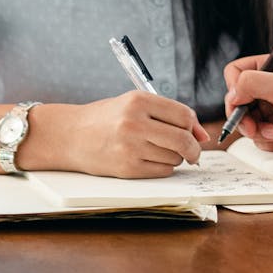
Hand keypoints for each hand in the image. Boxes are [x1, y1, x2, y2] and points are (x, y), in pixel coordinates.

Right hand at [41, 92, 207, 177]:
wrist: (70, 135)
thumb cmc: (107, 118)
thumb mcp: (135, 104)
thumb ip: (168, 114)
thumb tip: (202, 135)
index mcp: (139, 101)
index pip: (184, 115)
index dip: (195, 127)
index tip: (196, 134)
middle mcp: (134, 123)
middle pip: (182, 139)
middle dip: (193, 149)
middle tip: (193, 152)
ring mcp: (129, 147)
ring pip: (173, 157)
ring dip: (176, 158)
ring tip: (160, 151)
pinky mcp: (125, 168)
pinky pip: (161, 171)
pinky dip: (164, 168)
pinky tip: (152, 160)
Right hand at [222, 55, 272, 154]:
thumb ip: (252, 83)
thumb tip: (231, 94)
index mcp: (269, 68)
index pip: (235, 72)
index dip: (233, 87)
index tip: (240, 100)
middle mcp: (266, 88)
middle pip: (235, 102)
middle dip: (244, 118)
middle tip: (252, 128)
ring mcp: (269, 109)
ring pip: (245, 124)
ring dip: (260, 133)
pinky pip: (258, 139)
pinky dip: (271, 142)